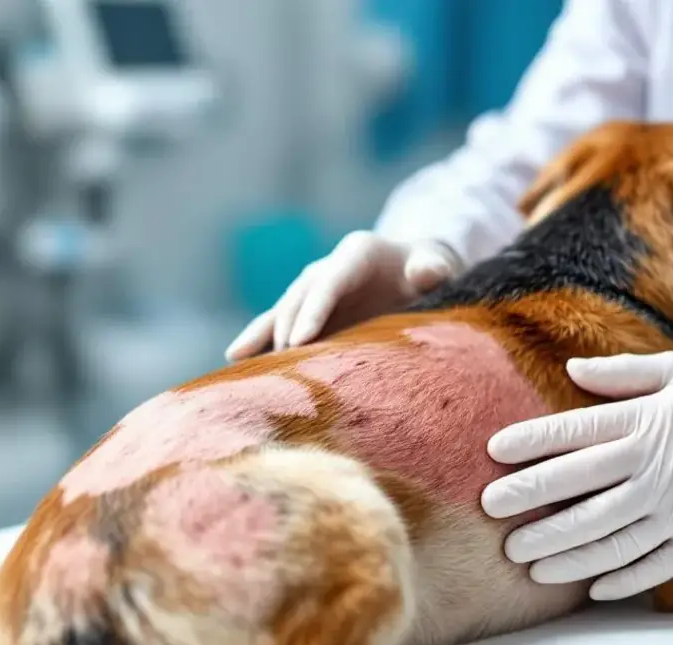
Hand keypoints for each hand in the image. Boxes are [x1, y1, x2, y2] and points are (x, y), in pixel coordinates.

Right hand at [225, 232, 460, 360]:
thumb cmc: (429, 271)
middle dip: (289, 329)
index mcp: (356, 253)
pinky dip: (258, 340)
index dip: (314, 310)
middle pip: (301, 297)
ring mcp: (315, 291)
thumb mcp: (437, 266)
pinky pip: (279, 325)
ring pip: (282, 311)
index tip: (301, 341)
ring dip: (262, 335)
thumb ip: (433, 268)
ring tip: (237, 359)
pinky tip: (235, 359)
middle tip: (283, 364)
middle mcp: (327, 268)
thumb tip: (425, 272)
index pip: (330, 282)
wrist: (419, 273)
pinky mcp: (309, 312)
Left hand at [481, 352, 672, 599]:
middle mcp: (662, 465)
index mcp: (652, 421)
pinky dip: (619, 579)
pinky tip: (586, 588)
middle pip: (583, 486)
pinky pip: (653, 565)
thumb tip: (568, 370)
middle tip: (489, 510)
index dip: (532, 441)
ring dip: (562, 550)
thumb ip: (623, 374)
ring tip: (522, 560)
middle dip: (531, 498)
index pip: (578, 431)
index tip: (493, 451)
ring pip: (609, 535)